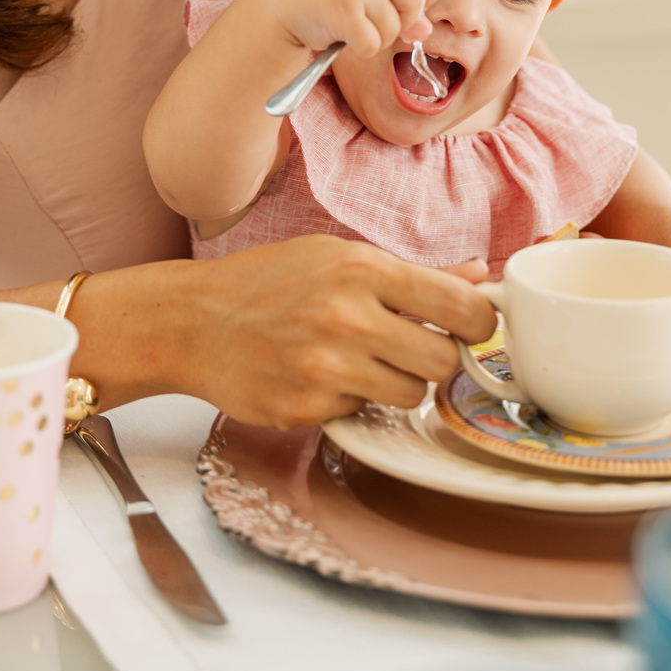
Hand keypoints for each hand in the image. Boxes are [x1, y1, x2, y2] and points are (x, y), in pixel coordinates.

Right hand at [171, 235, 496, 428]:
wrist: (191, 321)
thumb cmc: (265, 282)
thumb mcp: (337, 257)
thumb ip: (411, 274)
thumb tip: (478, 276)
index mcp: (362, 270)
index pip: (461, 307)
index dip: (478, 323)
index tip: (470, 328)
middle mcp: (347, 318)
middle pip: (442, 362)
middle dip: (433, 359)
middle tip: (407, 348)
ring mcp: (325, 368)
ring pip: (410, 395)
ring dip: (395, 384)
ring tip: (358, 361)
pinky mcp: (304, 409)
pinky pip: (360, 413)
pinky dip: (348, 401)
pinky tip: (318, 377)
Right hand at [262, 0, 439, 57]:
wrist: (278, 5)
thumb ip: (395, 4)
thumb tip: (424, 29)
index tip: (420, 3)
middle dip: (405, 20)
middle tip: (382, 24)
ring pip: (394, 26)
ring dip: (379, 39)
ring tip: (357, 30)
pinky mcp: (343, 11)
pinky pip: (372, 43)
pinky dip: (362, 49)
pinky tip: (346, 39)